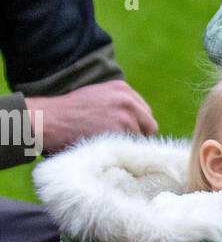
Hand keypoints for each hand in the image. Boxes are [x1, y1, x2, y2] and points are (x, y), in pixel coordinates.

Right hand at [25, 82, 157, 153]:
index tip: (124, 132)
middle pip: (149, 126)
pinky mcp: (121, 132)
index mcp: (123, 89)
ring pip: (140, 139)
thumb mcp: (98, 96)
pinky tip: (107, 148)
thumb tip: (138, 120)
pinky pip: (131, 148)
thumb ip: (119, 103)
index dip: (136, 124)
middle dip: (138, 135)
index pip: (145, 112)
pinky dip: (122, 151)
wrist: (52, 119)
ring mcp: (126, 116)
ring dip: (128, 145)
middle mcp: (128, 100)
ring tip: (107, 144)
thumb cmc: (71, 111)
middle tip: (120, 142)